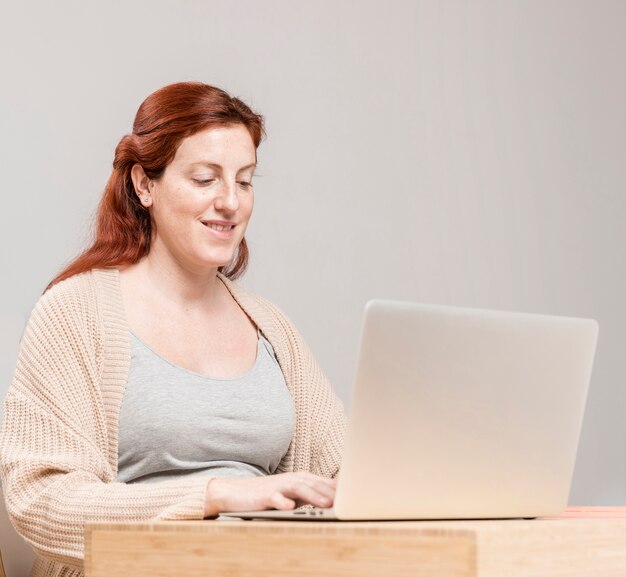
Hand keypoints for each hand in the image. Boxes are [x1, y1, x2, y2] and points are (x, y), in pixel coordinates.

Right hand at [203, 472, 335, 516]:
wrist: (237, 492)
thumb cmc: (269, 494)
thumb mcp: (292, 494)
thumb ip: (310, 495)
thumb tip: (333, 499)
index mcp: (300, 479)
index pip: (322, 481)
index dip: (338, 487)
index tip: (355, 493)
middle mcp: (291, 479)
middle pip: (314, 483)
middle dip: (330, 491)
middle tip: (346, 500)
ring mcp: (277, 486)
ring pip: (298, 489)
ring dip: (313, 496)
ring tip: (326, 504)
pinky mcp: (264, 496)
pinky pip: (275, 498)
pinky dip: (283, 502)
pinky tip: (290, 507)